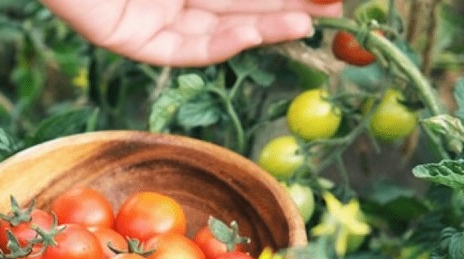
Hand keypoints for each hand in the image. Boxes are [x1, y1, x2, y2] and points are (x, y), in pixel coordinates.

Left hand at [40, 0, 341, 65]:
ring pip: (214, 27)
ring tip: (307, 23)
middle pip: (237, 2)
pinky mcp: (127, 38)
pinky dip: (218, 43)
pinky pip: (180, 49)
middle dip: (285, 5)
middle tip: (336, 11)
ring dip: (262, 28)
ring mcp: (150, 14)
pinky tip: (255, 33)